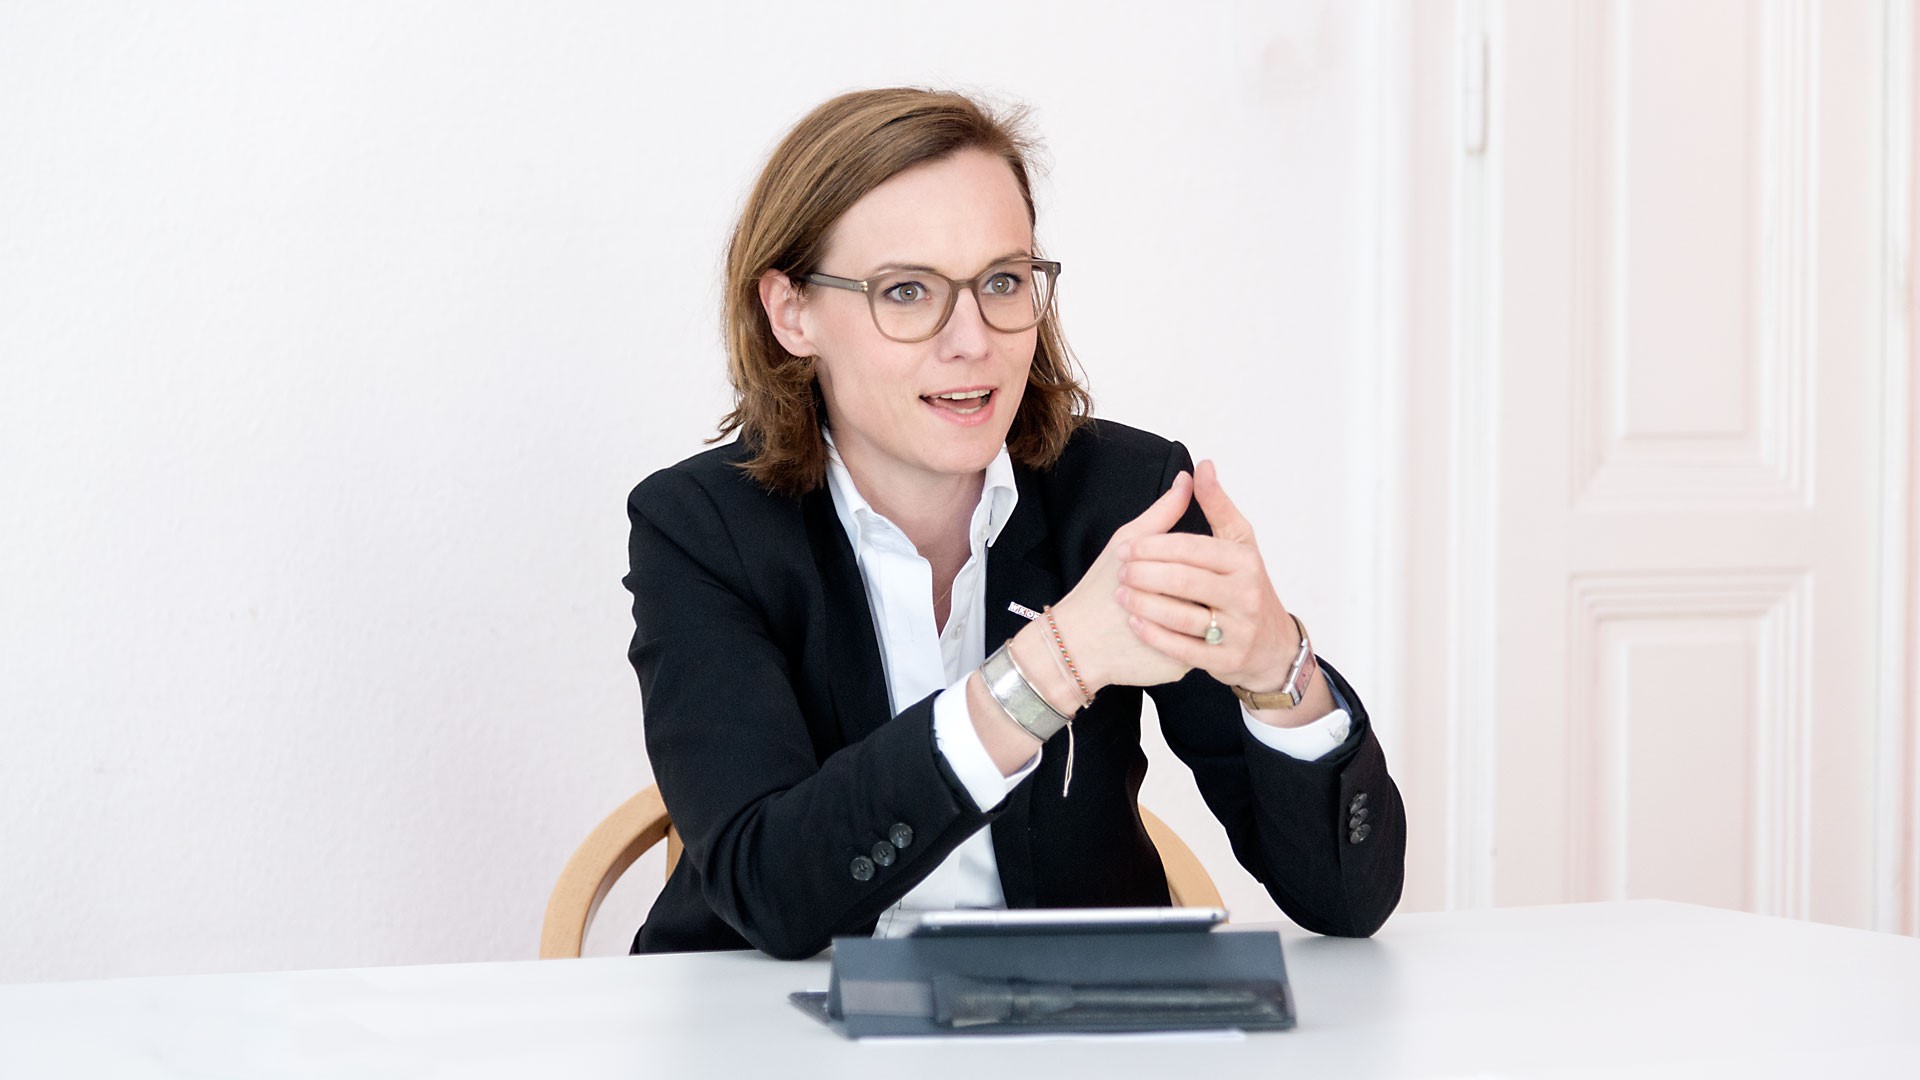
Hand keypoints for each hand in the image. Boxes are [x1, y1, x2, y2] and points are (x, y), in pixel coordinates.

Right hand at [1026, 470, 1196, 698]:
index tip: (1171, 563)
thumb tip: (1189, 478)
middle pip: (1208, 592)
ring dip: (1194, 613)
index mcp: (1171, 579)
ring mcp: (1183, 644)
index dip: (1188, 560)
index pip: (1203, 562)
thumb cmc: (1097, 590)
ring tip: (1174, 607)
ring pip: (1205, 623)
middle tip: (1176, 587)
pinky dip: (1184, 639)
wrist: (1073, 646)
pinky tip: (1164, 632)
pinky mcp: (1177, 669)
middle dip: (1193, 589)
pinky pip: (1193, 650)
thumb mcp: (1126, 543)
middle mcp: (1182, 615)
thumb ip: (1164, 513)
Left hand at [1112, 460, 1301, 694]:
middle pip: (1184, 581)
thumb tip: (1202, 466)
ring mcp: (1238, 630)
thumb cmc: (1246, 585)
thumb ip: (1217, 505)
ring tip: (1122, 595)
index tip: (1126, 548)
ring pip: (1182, 616)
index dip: (1154, 547)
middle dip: (1145, 575)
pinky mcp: (1227, 660)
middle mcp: (1245, 594)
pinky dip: (1155, 636)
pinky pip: (1184, 649)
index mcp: (1244, 560)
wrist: (1272, 646)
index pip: (1192, 548)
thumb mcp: (1239, 542)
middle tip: (1120, 571)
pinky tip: (1135, 624)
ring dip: (1145, 605)